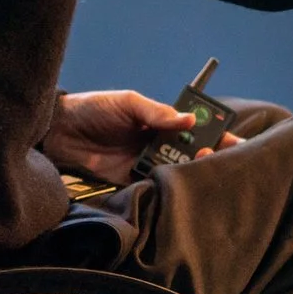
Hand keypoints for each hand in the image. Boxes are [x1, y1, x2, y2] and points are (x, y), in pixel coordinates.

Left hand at [43, 90, 238, 183]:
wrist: (57, 131)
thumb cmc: (94, 108)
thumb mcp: (128, 102)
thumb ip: (156, 112)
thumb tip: (188, 120)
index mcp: (162, 122)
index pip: (196, 129)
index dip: (216, 136)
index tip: (235, 143)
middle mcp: (157, 144)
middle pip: (191, 153)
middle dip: (208, 157)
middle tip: (215, 159)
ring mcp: (144, 164)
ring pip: (175, 171)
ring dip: (188, 173)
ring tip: (199, 172)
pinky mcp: (129, 182)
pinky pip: (152, 188)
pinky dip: (165, 189)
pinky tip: (176, 190)